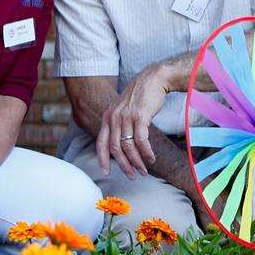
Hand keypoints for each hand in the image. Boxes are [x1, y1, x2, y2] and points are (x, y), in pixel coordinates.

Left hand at [95, 63, 169, 177]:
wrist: (153, 79)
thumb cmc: (141, 95)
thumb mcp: (123, 108)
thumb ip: (118, 123)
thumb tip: (120, 144)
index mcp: (108, 117)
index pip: (101, 142)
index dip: (102, 159)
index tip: (105, 172)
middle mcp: (114, 118)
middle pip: (115, 148)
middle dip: (124, 165)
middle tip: (132, 176)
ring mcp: (126, 117)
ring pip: (128, 147)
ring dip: (137, 161)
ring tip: (144, 170)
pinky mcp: (140, 117)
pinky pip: (141, 141)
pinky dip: (146, 152)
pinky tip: (151, 158)